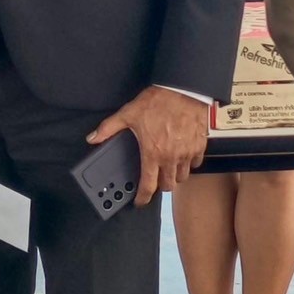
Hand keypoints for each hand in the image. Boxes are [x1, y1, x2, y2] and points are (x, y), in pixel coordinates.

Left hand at [87, 85, 208, 205]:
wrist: (184, 91)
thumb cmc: (157, 102)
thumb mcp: (128, 114)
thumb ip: (109, 128)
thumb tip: (93, 138)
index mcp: (153, 153)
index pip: (148, 185)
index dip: (143, 197)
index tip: (139, 201)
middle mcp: (172, 157)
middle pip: (168, 185)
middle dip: (159, 186)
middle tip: (153, 179)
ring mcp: (188, 154)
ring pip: (183, 177)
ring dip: (174, 176)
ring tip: (166, 167)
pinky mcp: (200, 147)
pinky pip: (195, 164)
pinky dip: (188, 164)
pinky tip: (181, 155)